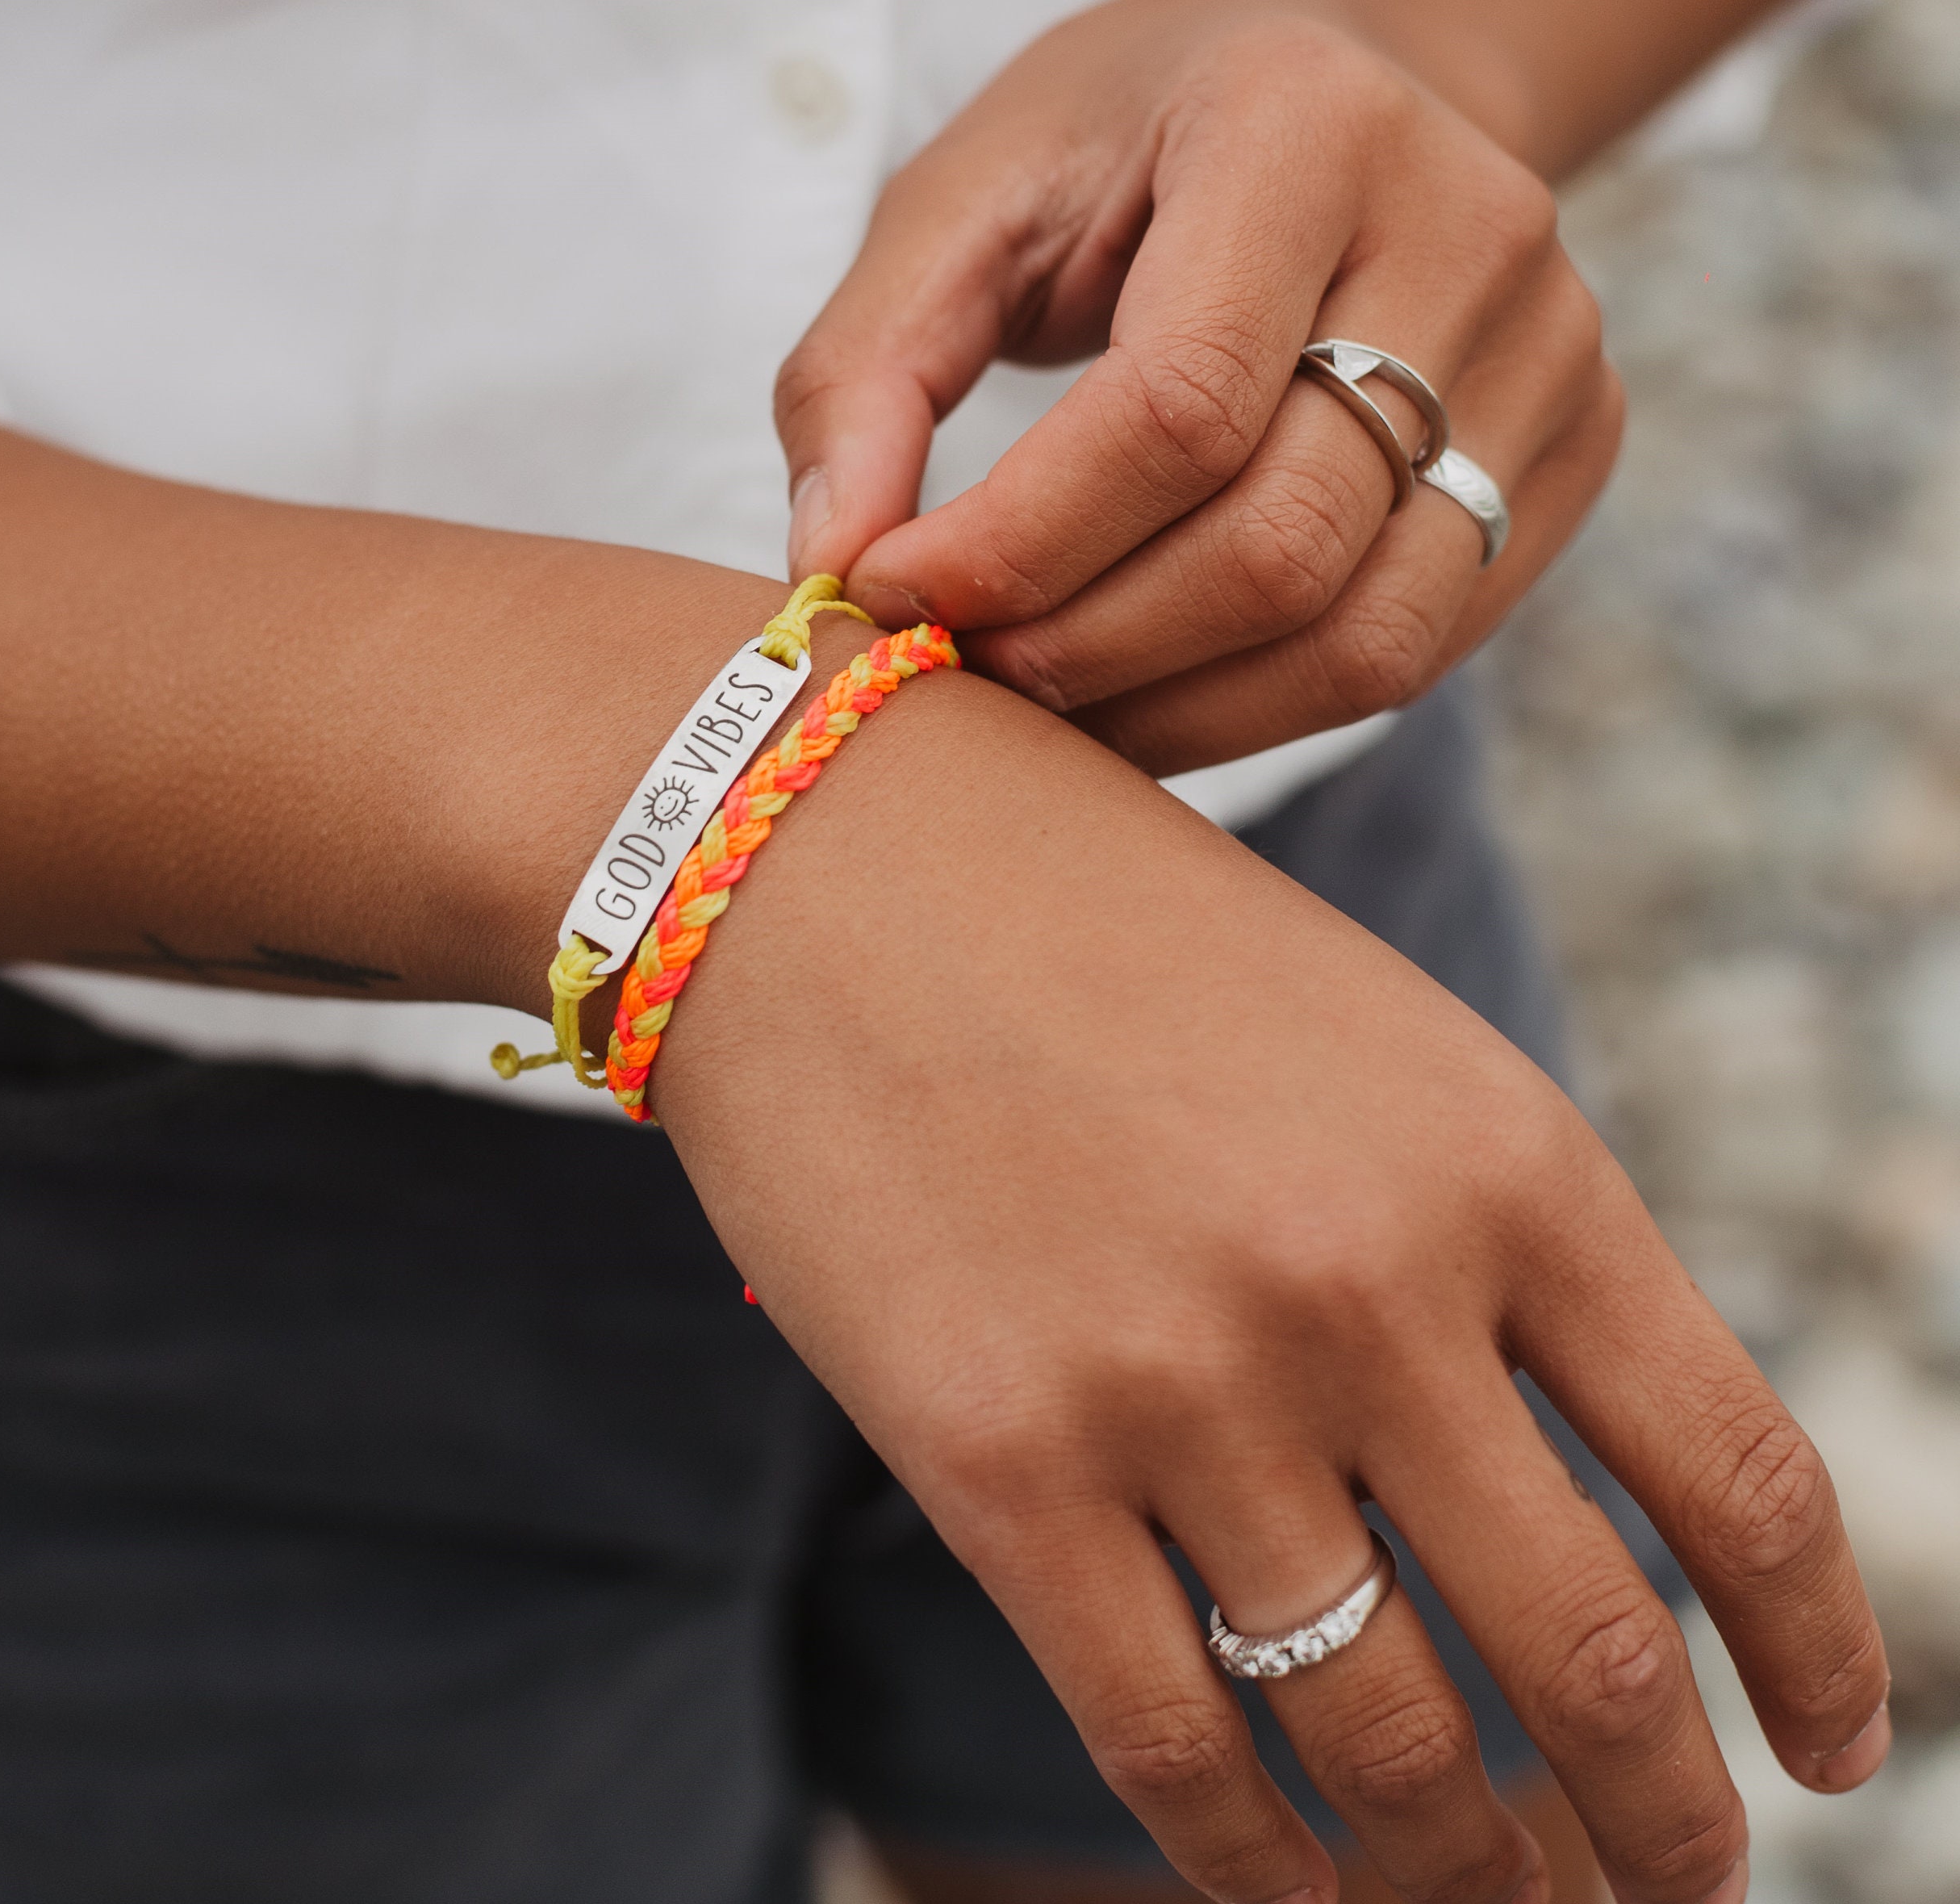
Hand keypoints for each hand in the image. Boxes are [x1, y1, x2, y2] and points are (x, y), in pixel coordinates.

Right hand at [656, 647, 1887, 1903]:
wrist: (810, 843)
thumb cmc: (1093, 927)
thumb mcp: (1358, 1037)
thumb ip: (1486, 1244)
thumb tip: (1571, 1506)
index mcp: (1501, 1154)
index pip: (1742, 1480)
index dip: (1819, 1660)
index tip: (1831, 1759)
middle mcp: (1369, 1286)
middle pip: (1596, 1665)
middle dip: (1664, 1835)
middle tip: (1673, 1894)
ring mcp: (1178, 1385)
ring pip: (1392, 1746)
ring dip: (1471, 1878)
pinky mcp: (996, 1463)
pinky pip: (1171, 1750)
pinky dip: (1254, 1868)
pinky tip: (1290, 1897)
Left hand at [775, 0, 1622, 774]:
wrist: (1338, 77)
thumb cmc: (1122, 142)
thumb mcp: (962, 200)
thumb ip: (863, 368)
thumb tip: (832, 564)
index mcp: (1308, 122)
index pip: (1178, 404)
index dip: (1021, 539)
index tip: (891, 591)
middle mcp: (1473, 227)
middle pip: (1278, 541)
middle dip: (1085, 647)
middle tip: (958, 669)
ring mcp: (1552, 349)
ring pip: (1366, 633)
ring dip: (1172, 711)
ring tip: (1040, 699)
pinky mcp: (1572, 450)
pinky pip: (1417, 650)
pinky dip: (1257, 708)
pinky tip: (1142, 690)